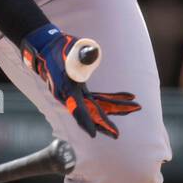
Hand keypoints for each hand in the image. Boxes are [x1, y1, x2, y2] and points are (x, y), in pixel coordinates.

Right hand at [19, 25, 139, 138]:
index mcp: (66, 89)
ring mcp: (76, 95)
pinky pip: (99, 99)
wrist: (47, 48)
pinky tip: (127, 96)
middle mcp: (70, 96)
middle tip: (116, 134)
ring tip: (135, 107)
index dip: (84, 121)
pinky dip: (112, 98)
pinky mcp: (81, 91)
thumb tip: (93, 54)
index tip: (92, 134)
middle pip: (90, 112)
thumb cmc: (58, 48)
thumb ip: (81, 54)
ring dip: (116, 108)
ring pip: (97, 106)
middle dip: (104, 123)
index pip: (76, 108)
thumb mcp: (69, 48)